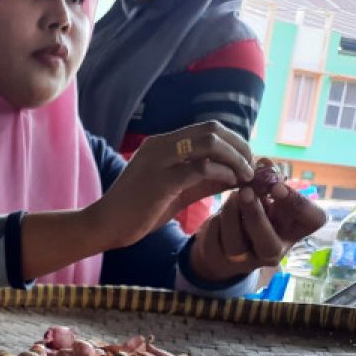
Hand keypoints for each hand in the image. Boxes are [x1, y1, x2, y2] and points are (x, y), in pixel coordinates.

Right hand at [86, 121, 255, 249]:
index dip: (234, 142)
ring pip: (210, 143)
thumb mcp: (175, 191)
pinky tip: (230, 185)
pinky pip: (202, 168)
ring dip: (236, 158)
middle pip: (212, 129)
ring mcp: (160, 160)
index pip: (207, 129)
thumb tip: (237, 175)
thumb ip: (203, 180)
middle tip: (251, 167)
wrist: (104, 226)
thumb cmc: (137, 211)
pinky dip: (223, 173)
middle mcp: (160, 145)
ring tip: (245, 176)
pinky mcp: (161, 180)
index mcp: (161, 143)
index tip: (246, 162)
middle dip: (240, 146)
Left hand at [189, 163, 327, 282]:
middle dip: (256, 216)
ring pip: (236, 245)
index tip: (277, 187)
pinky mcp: (222, 261)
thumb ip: (269, 181)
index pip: (313, 221)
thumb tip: (264, 163)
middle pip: (269, 245)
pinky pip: (216, 242)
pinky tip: (221, 214)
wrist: (226, 240)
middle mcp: (275, 252)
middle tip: (246, 191)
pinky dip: (216, 223)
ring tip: (231, 197)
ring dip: (231, 215)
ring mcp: (247, 261)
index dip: (298, 204)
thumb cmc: (256, 211)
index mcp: (295, 231)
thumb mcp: (267, 198)